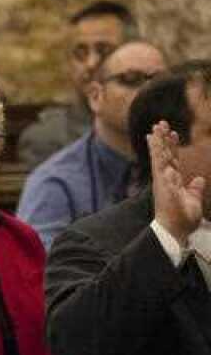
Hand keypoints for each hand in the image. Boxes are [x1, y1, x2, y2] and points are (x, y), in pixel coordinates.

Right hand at [149, 120, 207, 244]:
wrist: (175, 231)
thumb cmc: (183, 218)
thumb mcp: (194, 200)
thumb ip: (195, 189)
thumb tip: (198, 179)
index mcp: (173, 180)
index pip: (172, 159)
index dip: (172, 145)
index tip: (172, 131)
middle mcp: (165, 179)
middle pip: (163, 154)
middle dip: (162, 139)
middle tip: (159, 123)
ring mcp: (163, 182)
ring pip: (160, 158)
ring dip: (158, 143)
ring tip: (156, 129)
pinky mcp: (163, 187)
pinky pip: (162, 170)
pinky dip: (160, 159)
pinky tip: (159, 148)